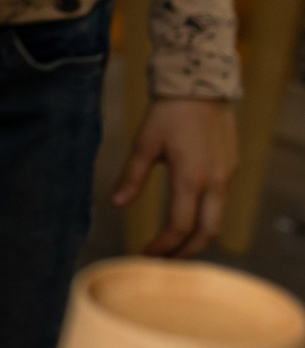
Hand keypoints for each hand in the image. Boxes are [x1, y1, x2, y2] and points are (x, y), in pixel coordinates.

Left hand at [113, 95, 238, 256]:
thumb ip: (132, 176)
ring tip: (173, 244)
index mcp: (191, 178)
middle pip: (207, 233)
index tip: (146, 254)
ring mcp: (227, 176)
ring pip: (217, 219)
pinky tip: (188, 216)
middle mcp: (215, 182)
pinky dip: (206, 217)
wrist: (200, 86)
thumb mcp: (144, 144)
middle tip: (164, 261)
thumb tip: (116, 204)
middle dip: (186, 252)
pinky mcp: (231, 168)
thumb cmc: (167, 113)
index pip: (180, 226)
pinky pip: (222, 202)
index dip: (163, 246)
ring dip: (197, 236)